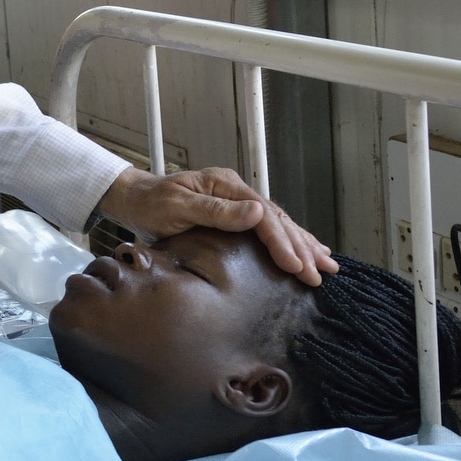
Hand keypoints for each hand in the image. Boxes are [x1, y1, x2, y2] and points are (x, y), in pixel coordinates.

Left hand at [96, 166, 338, 285]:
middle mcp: (235, 191)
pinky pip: (267, 229)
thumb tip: (258, 212)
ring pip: (278, 224)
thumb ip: (216, 210)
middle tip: (320, 275)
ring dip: (303, 245)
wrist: (133, 199)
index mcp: (226, 184)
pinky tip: (306, 251)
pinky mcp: (233, 214)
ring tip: (327, 265)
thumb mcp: (178, 206)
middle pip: (276, 220)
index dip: (282, 241)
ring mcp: (236, 202)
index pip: (263, 215)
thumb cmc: (150, 203)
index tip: (296, 265)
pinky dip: (289, 241)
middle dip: (300, 248)